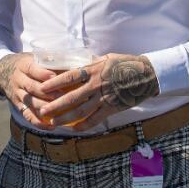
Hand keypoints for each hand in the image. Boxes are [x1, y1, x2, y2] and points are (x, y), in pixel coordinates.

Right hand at [0, 53, 57, 128]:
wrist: (4, 71)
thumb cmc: (27, 63)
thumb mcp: (33, 57)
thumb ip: (48, 60)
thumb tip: (72, 63)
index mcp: (23, 65)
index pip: (32, 69)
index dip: (43, 74)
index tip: (55, 77)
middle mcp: (19, 80)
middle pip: (32, 87)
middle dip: (47, 93)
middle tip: (63, 96)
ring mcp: (17, 94)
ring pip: (30, 102)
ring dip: (45, 108)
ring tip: (60, 112)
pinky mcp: (18, 105)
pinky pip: (27, 115)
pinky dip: (38, 122)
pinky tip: (51, 126)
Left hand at [38, 53, 158, 129]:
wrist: (146, 75)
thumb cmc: (125, 63)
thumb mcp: (106, 58)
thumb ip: (91, 64)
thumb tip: (78, 64)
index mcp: (93, 70)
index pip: (69, 77)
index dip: (54, 83)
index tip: (42, 87)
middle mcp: (96, 85)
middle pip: (71, 97)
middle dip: (55, 105)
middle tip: (42, 110)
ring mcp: (104, 97)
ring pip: (81, 110)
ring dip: (65, 117)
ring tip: (53, 122)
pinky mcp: (112, 108)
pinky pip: (95, 119)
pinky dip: (84, 125)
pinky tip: (74, 128)